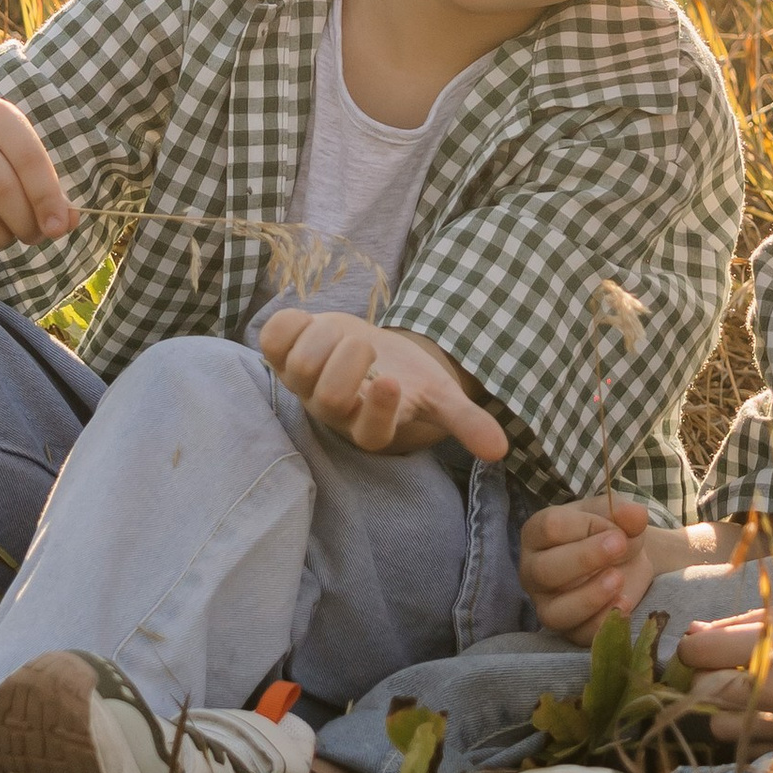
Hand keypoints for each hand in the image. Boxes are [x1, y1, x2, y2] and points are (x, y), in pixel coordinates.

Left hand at [259, 310, 510, 462]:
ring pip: (300, 365)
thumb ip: (466, 421)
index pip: (370, 432)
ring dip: (326, 338)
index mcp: (371, 427)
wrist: (372, 358)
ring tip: (343, 334)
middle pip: (331, 396)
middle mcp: (332, 412)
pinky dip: (292, 322)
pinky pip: (272, 339)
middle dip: (351, 360)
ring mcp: (303, 386)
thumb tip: (500, 450)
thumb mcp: (439, 397)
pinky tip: (311, 324)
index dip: (380, 409)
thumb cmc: (408, 379)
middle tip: (366, 346)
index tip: (393, 380)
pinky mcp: (281, 359)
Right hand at [518, 496, 700, 644]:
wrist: (626, 561)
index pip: (550, 528)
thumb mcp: (616, 515)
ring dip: (590, 596)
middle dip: (585, 558)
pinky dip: (603, 622)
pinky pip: (578, 635)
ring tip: (619, 578)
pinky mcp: (567, 630)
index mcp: (537, 533)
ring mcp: (547, 604)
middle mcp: (533, 570)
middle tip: (620, 545)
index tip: (616, 528)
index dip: (586, 526)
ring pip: (554, 612)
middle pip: (544, 571)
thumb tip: (635, 515)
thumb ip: (624, 513)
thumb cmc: (609, 532)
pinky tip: (624, 604)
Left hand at [679, 596, 772, 747]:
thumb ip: (733, 625)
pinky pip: (743, 746)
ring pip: (716, 726)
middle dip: (701, 678)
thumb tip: (691, 634)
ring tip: (738, 694)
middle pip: (701, 690)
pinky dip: (741, 732)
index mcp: (765, 647)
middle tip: (717, 670)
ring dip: (717, 710)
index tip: (699, 647)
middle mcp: (769, 687)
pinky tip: (756, 713)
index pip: (697, 653)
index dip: (691, 649)